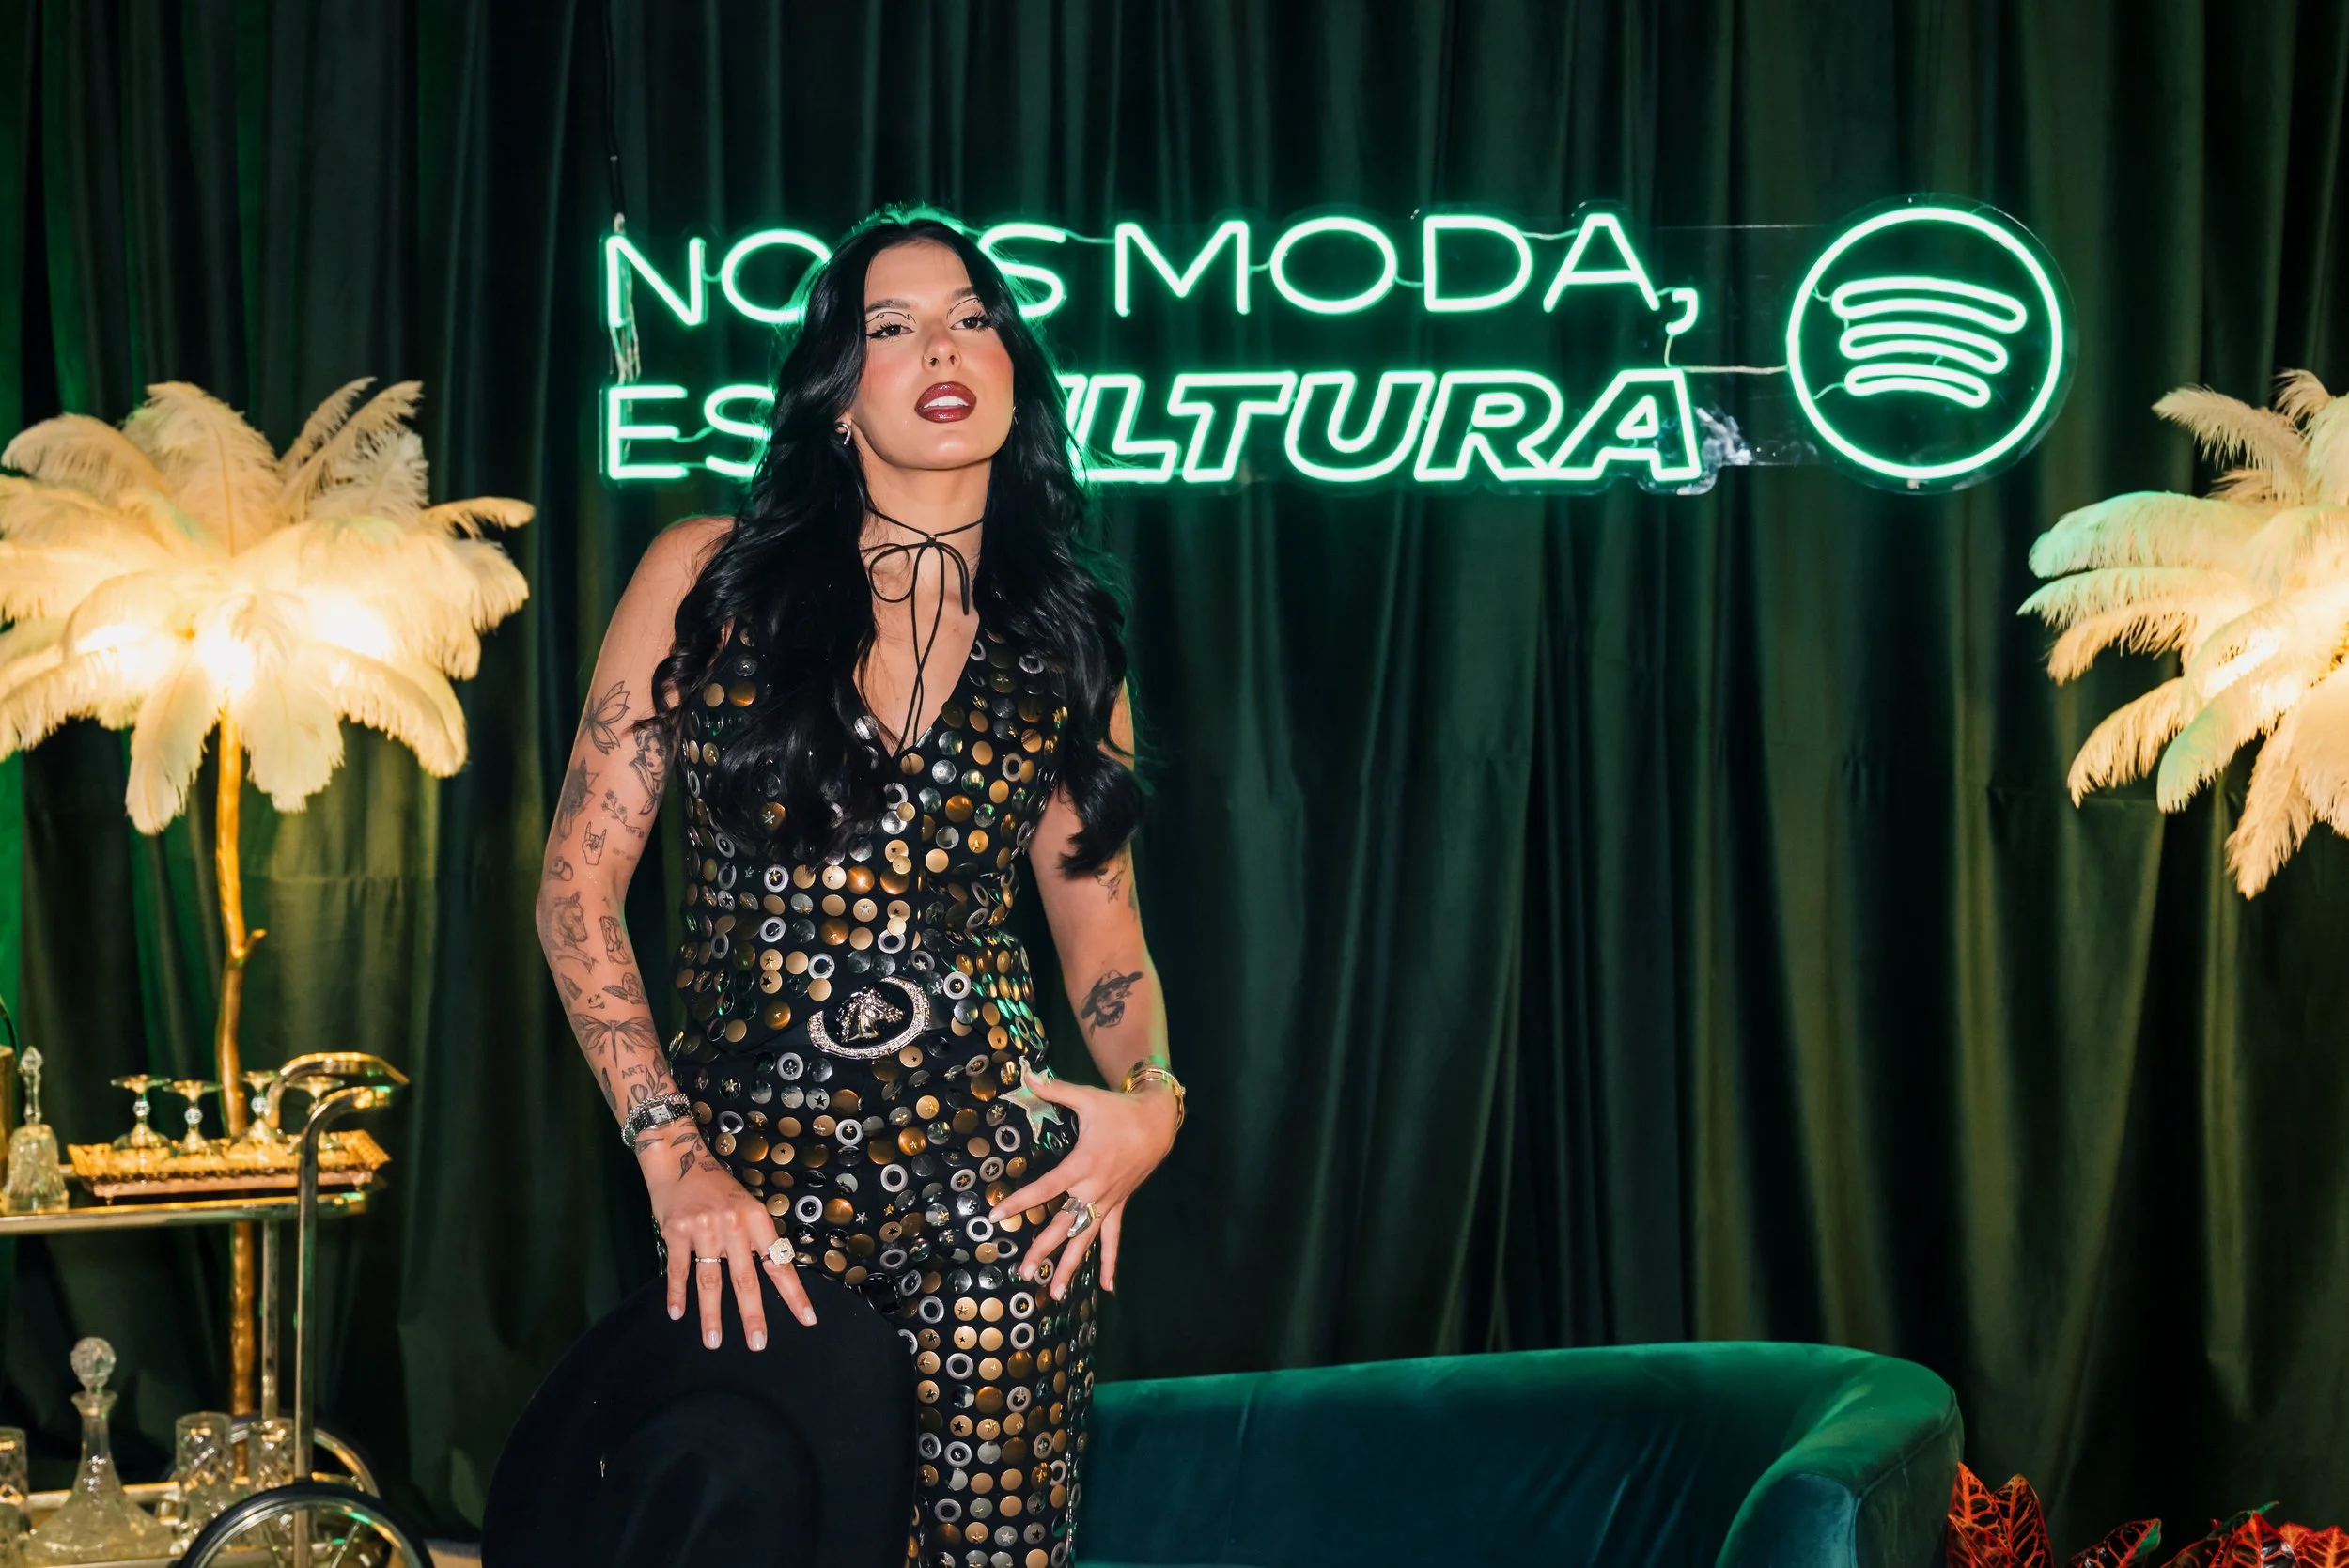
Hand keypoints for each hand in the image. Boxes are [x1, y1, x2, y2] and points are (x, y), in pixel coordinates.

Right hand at [641, 1133, 817, 1348]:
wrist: (678, 1158)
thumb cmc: (717, 1187)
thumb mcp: (746, 1205)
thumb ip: (756, 1237)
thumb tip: (773, 1272)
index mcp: (756, 1219)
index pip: (779, 1262)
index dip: (793, 1293)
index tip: (806, 1319)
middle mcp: (733, 1225)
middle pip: (745, 1277)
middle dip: (753, 1313)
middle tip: (758, 1343)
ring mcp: (704, 1230)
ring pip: (710, 1279)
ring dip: (712, 1314)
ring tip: (713, 1342)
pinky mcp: (676, 1232)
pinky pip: (678, 1269)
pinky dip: (676, 1293)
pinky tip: (677, 1314)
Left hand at [986, 1059, 1176, 1297]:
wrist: (1157, 1122)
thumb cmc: (1118, 1110)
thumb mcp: (1086, 1097)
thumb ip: (1054, 1088)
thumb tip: (1027, 1072)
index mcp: (1082, 1165)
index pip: (1046, 1189)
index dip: (1020, 1202)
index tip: (996, 1216)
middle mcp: (1094, 1190)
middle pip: (1063, 1225)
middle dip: (1041, 1249)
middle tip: (1022, 1271)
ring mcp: (1108, 1202)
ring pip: (1085, 1239)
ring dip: (1070, 1266)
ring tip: (1054, 1292)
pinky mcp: (1119, 1205)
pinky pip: (1113, 1239)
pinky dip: (1110, 1263)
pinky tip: (1107, 1288)